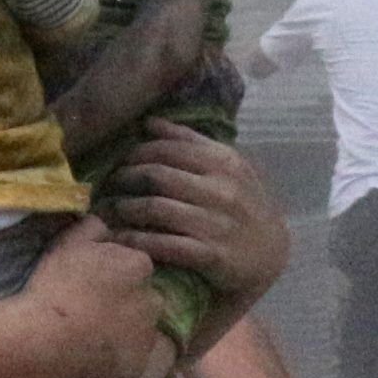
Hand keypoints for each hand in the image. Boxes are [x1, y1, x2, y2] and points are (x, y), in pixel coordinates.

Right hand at [21, 217, 178, 377]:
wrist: (43, 336)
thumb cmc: (55, 284)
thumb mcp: (69, 242)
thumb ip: (93, 227)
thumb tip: (105, 223)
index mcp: (139, 266)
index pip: (137, 268)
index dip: (115, 276)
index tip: (94, 285)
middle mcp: (153, 299)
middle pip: (144, 300)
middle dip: (126, 304)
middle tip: (93, 312)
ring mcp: (147, 335)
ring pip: (140, 331)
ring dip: (124, 332)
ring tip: (91, 337)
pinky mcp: (138, 365)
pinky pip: (131, 360)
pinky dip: (117, 359)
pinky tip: (92, 357)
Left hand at [97, 129, 286, 311]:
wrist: (271, 252)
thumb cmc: (242, 204)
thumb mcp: (227, 167)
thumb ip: (191, 142)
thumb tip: (150, 122)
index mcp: (223, 162)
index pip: (167, 148)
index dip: (135, 154)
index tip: (117, 161)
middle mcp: (221, 189)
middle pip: (156, 176)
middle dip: (123, 179)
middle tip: (105, 185)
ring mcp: (216, 223)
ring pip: (155, 208)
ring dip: (123, 209)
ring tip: (107, 211)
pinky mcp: (211, 256)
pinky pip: (164, 244)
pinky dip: (136, 240)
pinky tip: (119, 238)